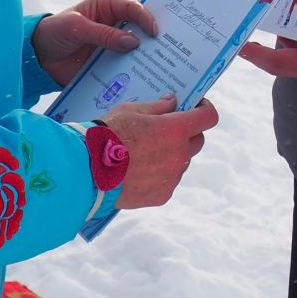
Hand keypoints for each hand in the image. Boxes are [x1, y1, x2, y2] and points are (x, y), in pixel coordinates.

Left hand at [33, 0, 156, 85]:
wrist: (37, 59)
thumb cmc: (53, 32)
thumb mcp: (76, 27)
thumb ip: (103, 33)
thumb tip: (133, 42)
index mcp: (106, 8)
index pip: (132, 8)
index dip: (146, 17)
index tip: (155, 31)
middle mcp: (113, 26)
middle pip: (139, 30)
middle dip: (153, 38)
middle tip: (170, 48)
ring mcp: (112, 47)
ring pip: (135, 51)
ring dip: (146, 59)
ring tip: (162, 68)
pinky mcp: (108, 66)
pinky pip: (124, 69)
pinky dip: (134, 74)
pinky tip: (144, 81)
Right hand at [97, 95, 218, 208]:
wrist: (88, 171)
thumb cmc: (109, 135)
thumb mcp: (131, 110)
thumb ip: (157, 106)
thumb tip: (173, 102)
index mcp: (176, 129)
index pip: (208, 117)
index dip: (204, 110)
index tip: (195, 107)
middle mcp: (179, 154)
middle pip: (197, 140)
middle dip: (187, 132)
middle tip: (167, 129)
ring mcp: (172, 177)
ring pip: (181, 162)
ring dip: (172, 154)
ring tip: (146, 152)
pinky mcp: (162, 195)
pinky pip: (169, 180)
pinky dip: (160, 174)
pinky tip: (139, 170)